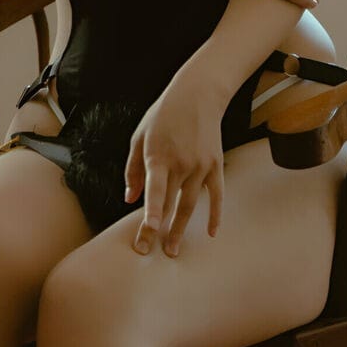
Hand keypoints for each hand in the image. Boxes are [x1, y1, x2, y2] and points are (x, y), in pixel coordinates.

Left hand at [123, 73, 225, 255]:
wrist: (197, 95)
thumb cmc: (163, 116)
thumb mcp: (139, 137)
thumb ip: (133, 170)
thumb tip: (130, 199)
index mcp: (158, 157)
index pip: (154, 191)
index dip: (150, 213)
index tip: (148, 231)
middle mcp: (181, 164)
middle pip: (168, 204)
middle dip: (158, 229)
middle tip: (148, 251)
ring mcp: (200, 166)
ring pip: (189, 205)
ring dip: (180, 229)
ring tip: (172, 250)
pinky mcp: (215, 166)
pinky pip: (216, 196)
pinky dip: (215, 215)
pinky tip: (211, 233)